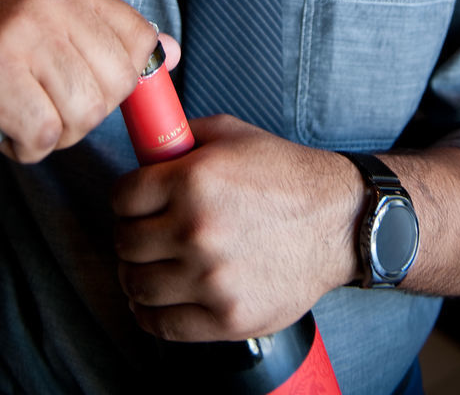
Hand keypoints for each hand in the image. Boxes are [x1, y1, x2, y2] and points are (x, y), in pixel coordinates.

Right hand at [0, 0, 166, 162]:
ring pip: (81, 112)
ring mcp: (19, 35)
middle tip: (45, 106)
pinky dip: (25, 146)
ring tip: (21, 114)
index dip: (122, 80)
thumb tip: (172, 52)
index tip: (86, 86)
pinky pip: (42, 133)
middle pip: (114, 84)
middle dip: (85, 114)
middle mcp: (49, 4)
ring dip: (53, 133)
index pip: (139, 41)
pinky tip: (2, 127)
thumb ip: (114, 45)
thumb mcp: (59, 42)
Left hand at [112, 116, 360, 342]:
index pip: (122, 197)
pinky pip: (162, 324)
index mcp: (192, 179)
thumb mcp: (232, 134)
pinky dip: (150, 313)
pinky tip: (159, 297)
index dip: (127, 197)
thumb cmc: (285, 174)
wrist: (337, 221)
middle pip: (125, 242)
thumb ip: (182, 138)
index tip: (136, 203)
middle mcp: (196, 229)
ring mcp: (210, 278)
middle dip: (131, 234)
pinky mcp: (226, 316)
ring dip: (138, 274)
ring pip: (137, 284)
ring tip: (153, 264)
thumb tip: (144, 145)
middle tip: (146, 232)